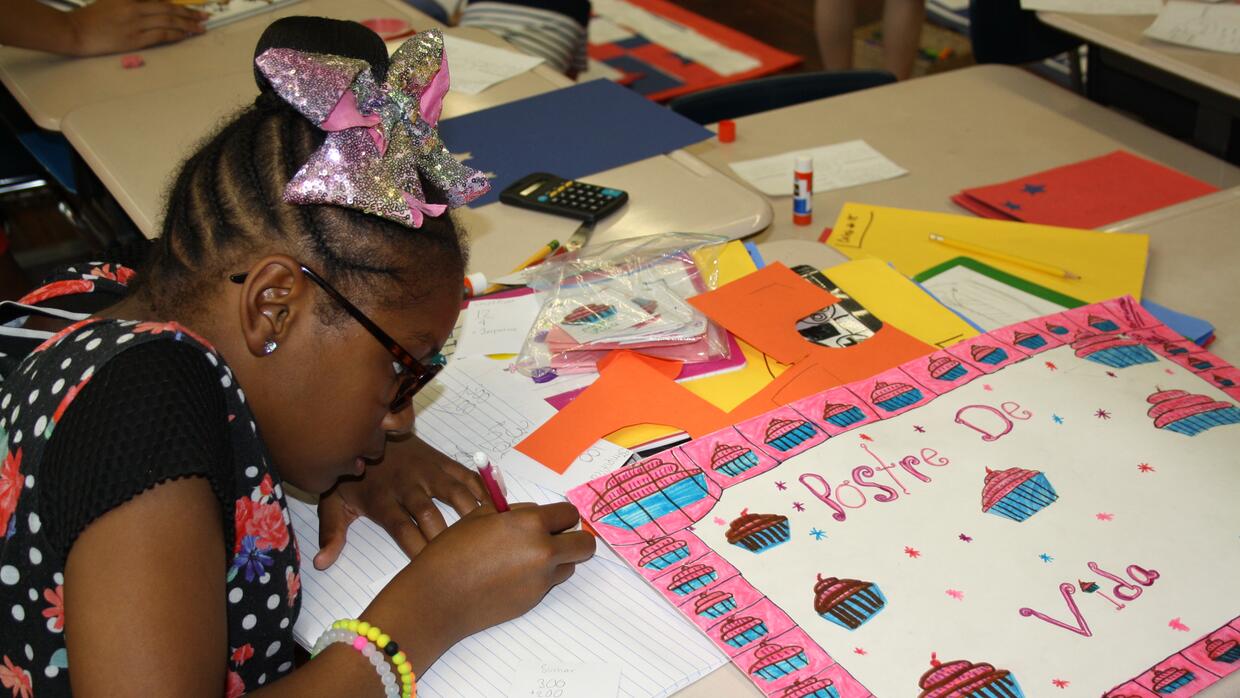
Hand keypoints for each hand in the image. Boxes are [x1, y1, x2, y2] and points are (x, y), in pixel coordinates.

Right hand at [67, 0, 207, 56]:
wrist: (75, 31)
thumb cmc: (92, 17)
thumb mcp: (113, 0)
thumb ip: (135, 2)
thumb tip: (157, 4)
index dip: (179, 3)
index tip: (191, 5)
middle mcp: (134, 8)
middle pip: (169, 9)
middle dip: (189, 13)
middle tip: (204, 16)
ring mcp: (135, 24)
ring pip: (168, 22)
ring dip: (187, 25)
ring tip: (200, 27)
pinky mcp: (134, 40)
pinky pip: (161, 36)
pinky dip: (175, 35)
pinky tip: (185, 35)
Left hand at [314, 435, 486, 569]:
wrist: (369, 430)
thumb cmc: (355, 476)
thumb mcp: (333, 503)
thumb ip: (331, 533)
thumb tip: (322, 563)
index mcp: (382, 501)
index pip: (403, 530)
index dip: (418, 551)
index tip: (429, 571)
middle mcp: (407, 486)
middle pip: (431, 516)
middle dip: (446, 541)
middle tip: (461, 561)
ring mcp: (428, 471)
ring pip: (455, 494)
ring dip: (472, 515)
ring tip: (486, 536)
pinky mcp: (443, 462)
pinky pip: (468, 477)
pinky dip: (484, 491)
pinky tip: (496, 509)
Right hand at [365, 502, 595, 669]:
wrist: (438, 596)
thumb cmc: (452, 551)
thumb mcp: (480, 516)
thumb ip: (514, 512)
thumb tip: (534, 513)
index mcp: (530, 523)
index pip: (569, 514)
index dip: (560, 515)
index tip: (552, 519)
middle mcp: (543, 551)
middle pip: (585, 544)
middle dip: (574, 538)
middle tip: (554, 538)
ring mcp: (541, 580)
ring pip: (569, 565)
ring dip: (557, 559)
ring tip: (526, 558)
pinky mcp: (534, 601)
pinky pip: (549, 584)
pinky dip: (539, 578)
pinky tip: (511, 576)